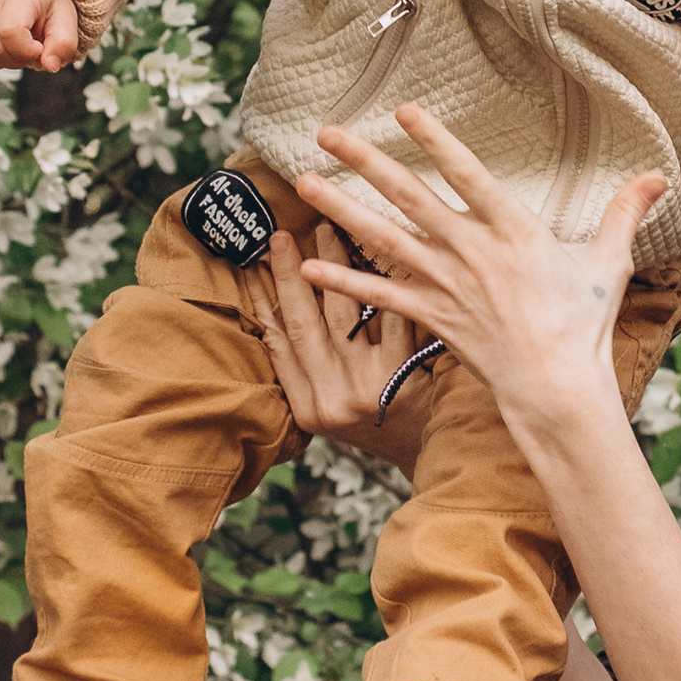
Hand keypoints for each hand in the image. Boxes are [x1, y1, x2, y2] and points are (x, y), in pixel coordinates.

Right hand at [0, 0, 79, 73]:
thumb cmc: (48, 7)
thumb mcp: (65, 21)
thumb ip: (63, 44)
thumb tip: (49, 65)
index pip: (10, 32)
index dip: (27, 51)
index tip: (40, 47)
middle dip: (17, 60)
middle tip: (30, 48)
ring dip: (0, 63)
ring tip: (15, 46)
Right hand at [244, 223, 431, 472]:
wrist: (426, 450)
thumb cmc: (376, 419)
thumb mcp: (331, 404)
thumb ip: (308, 366)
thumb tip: (276, 308)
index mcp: (307, 406)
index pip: (277, 342)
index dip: (263, 299)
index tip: (254, 262)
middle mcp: (331, 399)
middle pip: (303, 322)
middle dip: (290, 273)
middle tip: (283, 235)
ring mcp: (366, 387)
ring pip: (343, 313)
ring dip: (334, 266)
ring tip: (330, 230)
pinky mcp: (402, 375)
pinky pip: (389, 318)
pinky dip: (385, 284)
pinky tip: (382, 252)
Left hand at [291, 106, 665, 434]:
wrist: (556, 388)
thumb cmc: (582, 326)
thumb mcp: (608, 263)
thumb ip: (624, 213)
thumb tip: (659, 176)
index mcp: (513, 231)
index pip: (468, 174)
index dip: (436, 140)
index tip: (403, 109)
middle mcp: (471, 252)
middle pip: (410, 197)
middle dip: (366, 162)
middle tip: (327, 131)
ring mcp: (446, 285)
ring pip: (384, 239)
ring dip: (341, 208)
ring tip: (305, 181)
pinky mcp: (431, 318)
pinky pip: (379, 296)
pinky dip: (343, 280)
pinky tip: (307, 264)